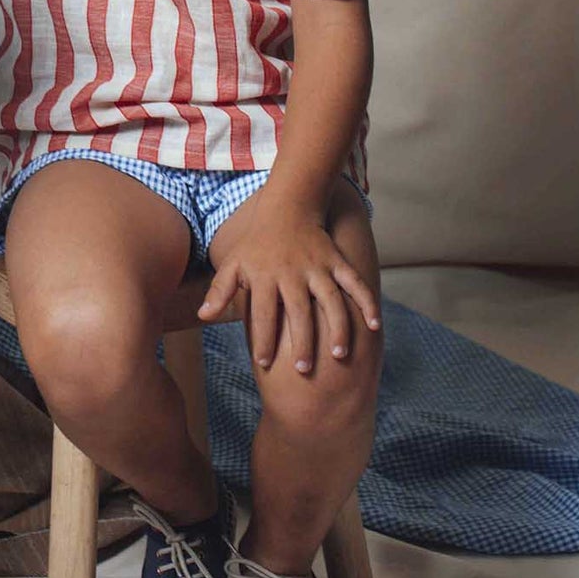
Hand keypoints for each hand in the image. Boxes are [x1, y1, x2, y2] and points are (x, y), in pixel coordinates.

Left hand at [197, 196, 379, 372]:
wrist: (287, 206)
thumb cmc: (256, 243)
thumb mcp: (233, 263)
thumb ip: (220, 291)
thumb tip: (202, 317)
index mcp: (265, 276)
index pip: (262, 313)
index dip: (262, 338)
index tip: (263, 363)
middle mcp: (292, 273)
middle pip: (297, 312)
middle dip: (300, 342)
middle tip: (302, 371)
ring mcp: (317, 267)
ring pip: (330, 300)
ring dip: (337, 327)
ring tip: (339, 354)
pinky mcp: (337, 261)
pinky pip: (355, 283)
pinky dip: (366, 302)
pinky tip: (375, 326)